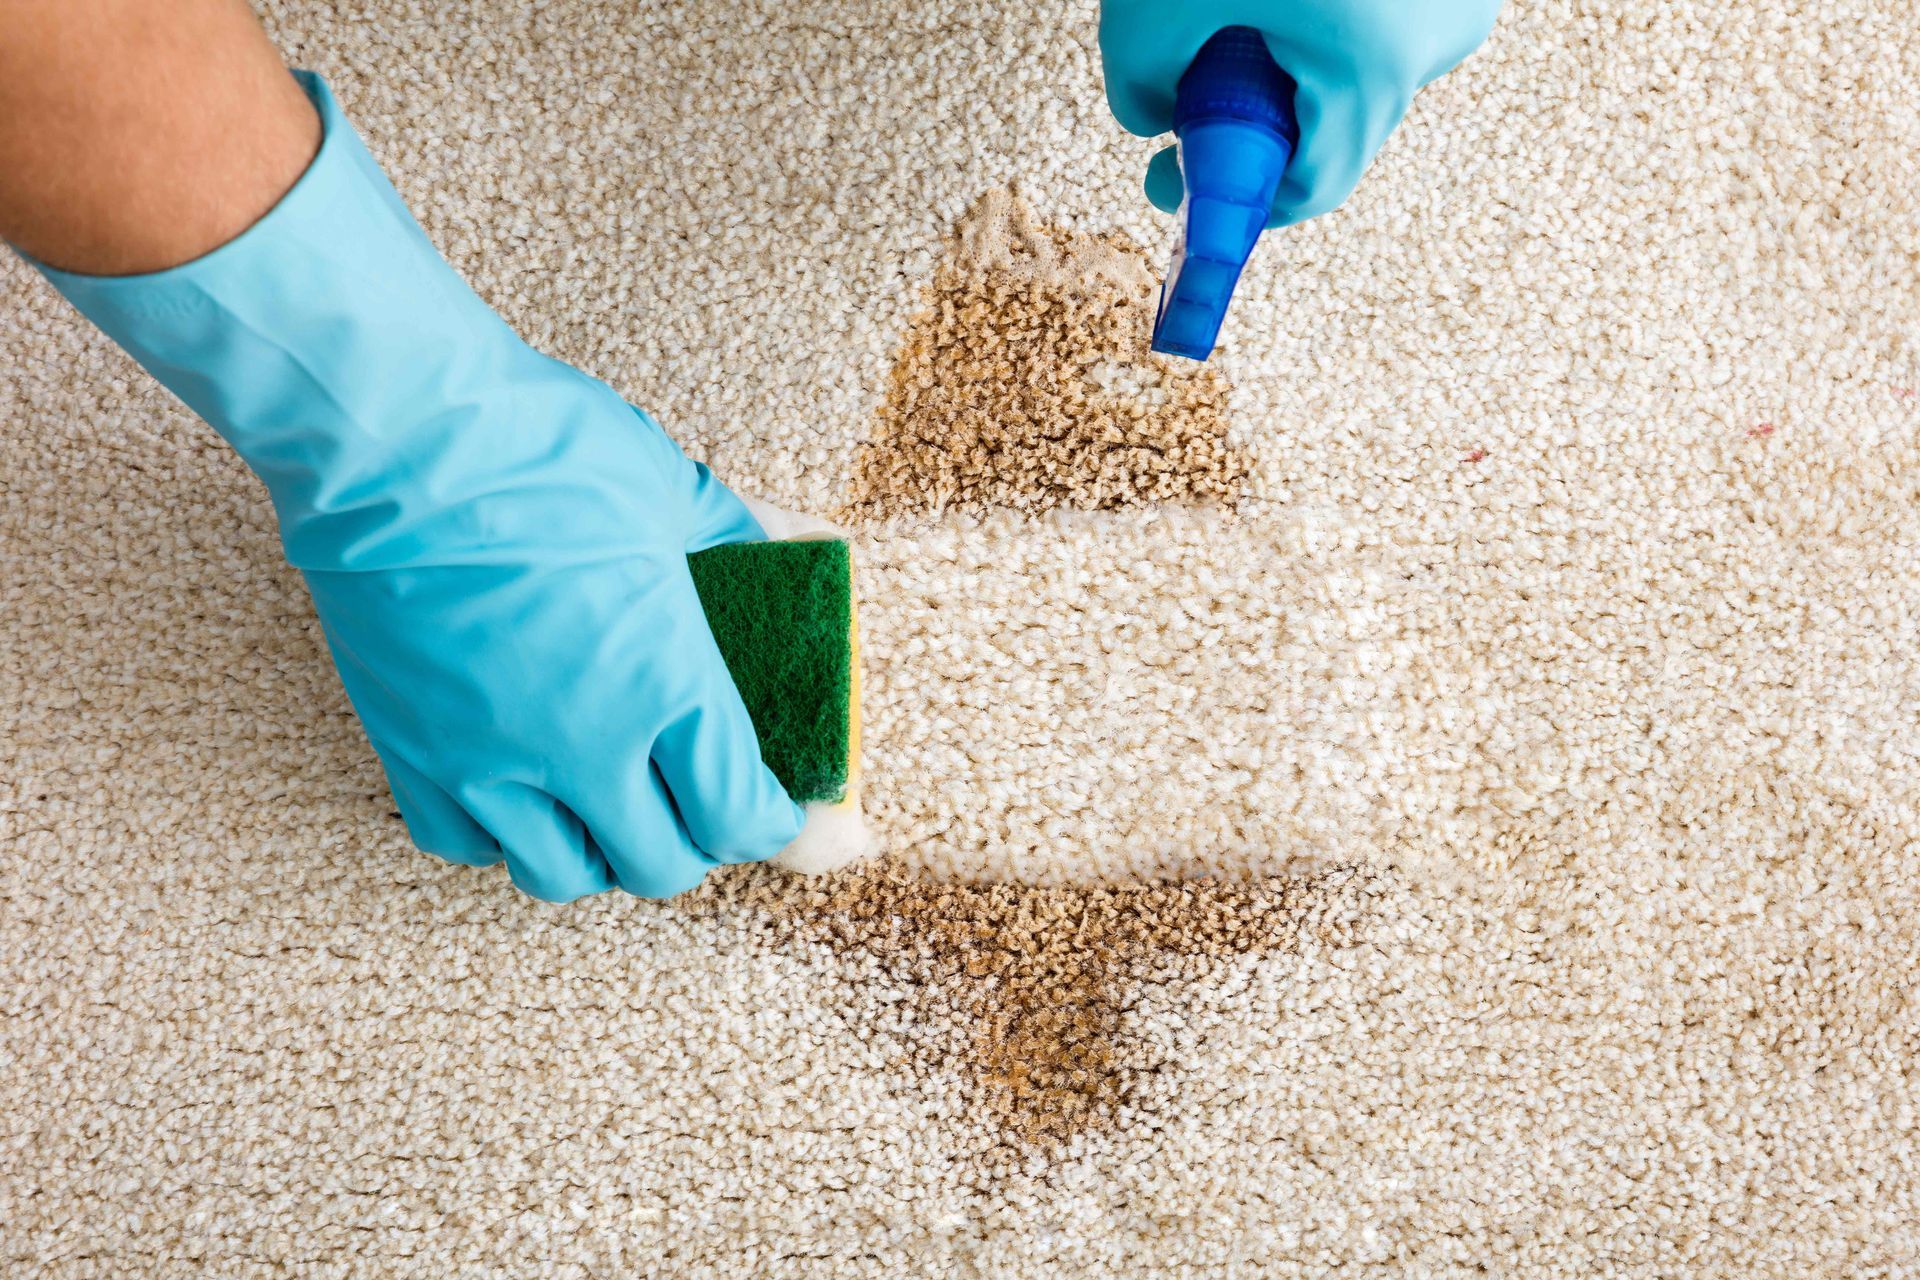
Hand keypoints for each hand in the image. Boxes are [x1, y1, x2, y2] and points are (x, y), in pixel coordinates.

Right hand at [33, 74, 800, 900]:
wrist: (390, 433)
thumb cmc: (537, 450)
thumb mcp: (673, 491)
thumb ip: (744, 542)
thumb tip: (793, 549)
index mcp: (664, 683)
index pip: (743, 816)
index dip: (781, 828)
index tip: (791, 816)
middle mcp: (581, 744)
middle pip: (662, 866)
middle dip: (699, 842)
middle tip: (702, 800)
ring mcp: (488, 759)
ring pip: (562, 875)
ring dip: (603, 852)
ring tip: (613, 802)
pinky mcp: (411, 751)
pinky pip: (465, 846)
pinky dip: (504, 836)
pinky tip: (523, 787)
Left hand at [1100, 0, 1501, 226]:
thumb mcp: (1150, 4)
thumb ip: (1137, 89)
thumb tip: (1154, 122)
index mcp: (1372, 67)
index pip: (1312, 187)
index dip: (1235, 198)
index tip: (1171, 179)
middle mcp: (1434, 41)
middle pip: (1337, 130)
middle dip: (1255, 123)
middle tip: (1186, 90)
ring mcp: (1455, 1)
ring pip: (1358, 75)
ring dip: (1289, 69)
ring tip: (1237, 15)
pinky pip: (1384, 24)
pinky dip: (1326, 22)